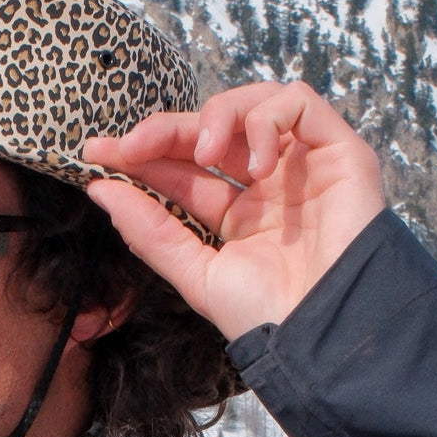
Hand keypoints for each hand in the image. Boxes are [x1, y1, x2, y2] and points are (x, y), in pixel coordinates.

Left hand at [83, 81, 385, 340]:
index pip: (183, 171)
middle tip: (133, 144)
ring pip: (254, 104)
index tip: (98, 154)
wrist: (327, 334)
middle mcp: (269, 187)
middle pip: (211, 133)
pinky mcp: (338, 152)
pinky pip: (300, 103)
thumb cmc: (269, 316)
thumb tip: (100, 189)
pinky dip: (269, 118)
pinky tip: (258, 163)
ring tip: (206, 152)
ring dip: (219, 116)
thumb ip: (150, 232)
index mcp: (238, 216)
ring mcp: (302, 167)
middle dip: (167, 130)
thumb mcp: (196, 274)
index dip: (143, 157)